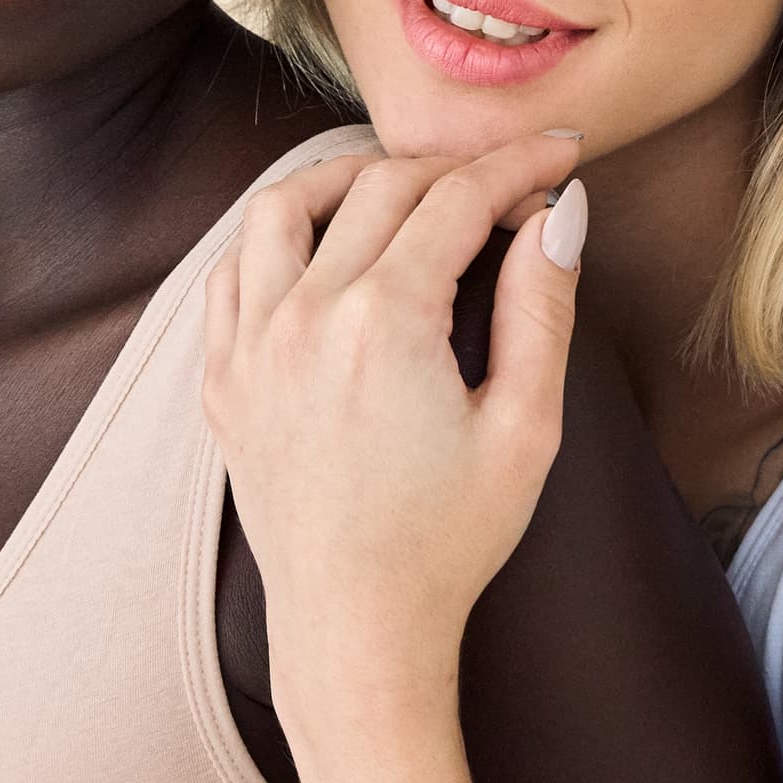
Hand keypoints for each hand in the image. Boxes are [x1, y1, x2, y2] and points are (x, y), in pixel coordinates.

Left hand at [200, 134, 587, 730]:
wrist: (355, 629)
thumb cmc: (448, 541)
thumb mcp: (525, 428)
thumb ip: (542, 308)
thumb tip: (560, 213)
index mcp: (385, 321)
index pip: (458, 198)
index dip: (518, 166)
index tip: (559, 154)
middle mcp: (305, 315)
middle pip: (379, 186)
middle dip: (451, 167)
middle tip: (503, 182)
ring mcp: (250, 345)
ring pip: (283, 206)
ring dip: (347, 177)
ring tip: (401, 186)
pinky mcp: (222, 379)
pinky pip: (231, 270)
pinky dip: (276, 237)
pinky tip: (321, 246)